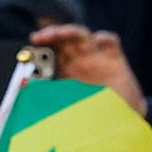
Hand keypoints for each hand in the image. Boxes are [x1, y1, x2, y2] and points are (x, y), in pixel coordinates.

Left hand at [31, 24, 145, 115]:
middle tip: (39, 37)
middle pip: (64, 38)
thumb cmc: (94, 113)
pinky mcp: (115, 61)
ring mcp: (98, 57)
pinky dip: (105, 38)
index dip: (42, 42)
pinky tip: (99, 40)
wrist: (121, 120)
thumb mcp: (69, 105)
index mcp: (67, 68)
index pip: (52, 48)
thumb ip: (52, 97)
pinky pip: (111, 42)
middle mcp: (81, 59)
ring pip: (83, 36)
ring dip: (70, 32)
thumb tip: (30, 97)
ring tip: (60, 33)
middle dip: (52, 33)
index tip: (31, 42)